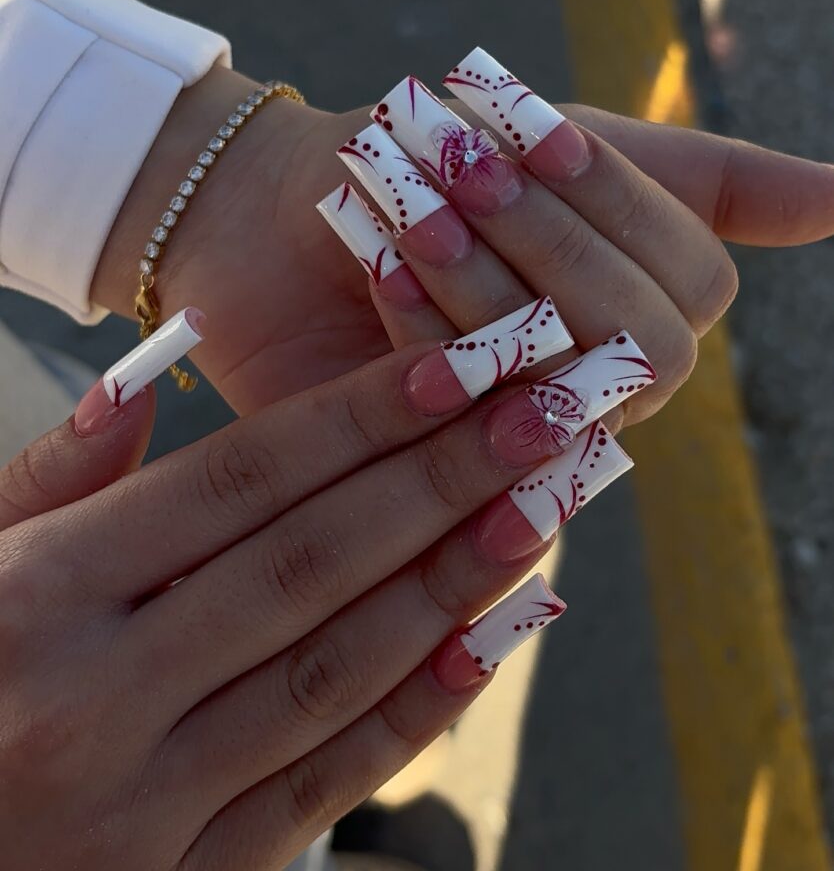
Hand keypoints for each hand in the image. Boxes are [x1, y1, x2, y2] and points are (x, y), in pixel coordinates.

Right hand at [0, 317, 599, 869]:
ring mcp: (142, 801)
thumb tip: (144, 378)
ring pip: (334, 668)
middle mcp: (95, 693)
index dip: (361, 415)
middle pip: (309, 560)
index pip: (239, 478)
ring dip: (453, 582)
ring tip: (538, 508)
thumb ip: (49, 475)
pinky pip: (322, 785)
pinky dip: (416, 711)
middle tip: (543, 417)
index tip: (461, 366)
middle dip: (441, 479)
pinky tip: (490, 641)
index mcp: (39, 593)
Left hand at [92, 62, 833, 416]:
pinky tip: (378, 267)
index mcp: (641, 311)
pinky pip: (459, 424)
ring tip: (412, 207)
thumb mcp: (569, 151)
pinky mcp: (433, 467)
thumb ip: (702, 180)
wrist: (286, 208)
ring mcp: (514, 432)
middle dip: (548, 245)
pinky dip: (420, 328)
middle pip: (638, 344)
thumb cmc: (434, 171)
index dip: (615, 204)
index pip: (689, 282)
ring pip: (552, 384)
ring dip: (480, 280)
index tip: (529, 131)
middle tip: (458, 171)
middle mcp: (595, 386)